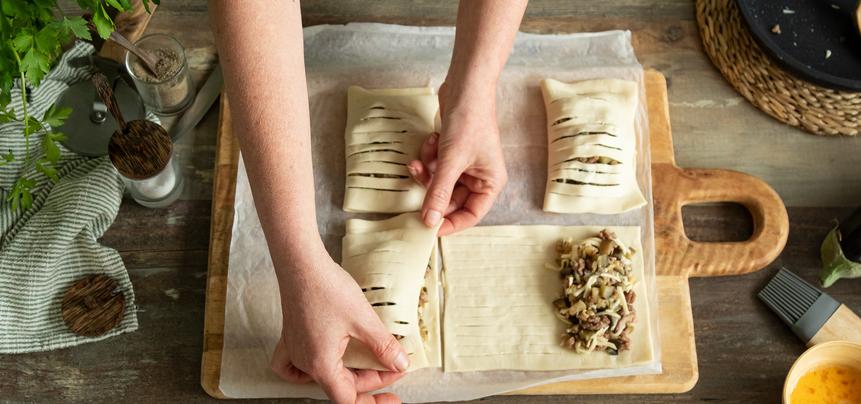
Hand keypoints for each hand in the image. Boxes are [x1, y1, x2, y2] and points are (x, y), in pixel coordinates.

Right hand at [270, 253, 407, 403]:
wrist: (301, 263)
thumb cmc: (326, 287)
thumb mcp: (364, 320)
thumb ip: (384, 346)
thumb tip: (400, 363)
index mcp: (321, 365)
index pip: (349, 399)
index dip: (374, 400)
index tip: (393, 395)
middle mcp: (304, 362)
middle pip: (339, 386)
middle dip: (369, 379)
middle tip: (393, 365)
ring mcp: (295, 350)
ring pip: (324, 375)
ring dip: (350, 372)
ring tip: (370, 362)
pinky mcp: (292, 337)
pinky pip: (295, 365)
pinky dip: (310, 368)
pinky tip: (326, 361)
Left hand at [408, 81, 507, 235]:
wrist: (466, 86)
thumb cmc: (469, 121)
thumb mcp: (451, 161)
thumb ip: (438, 193)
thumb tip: (428, 222)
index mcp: (490, 183)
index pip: (471, 215)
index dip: (450, 223)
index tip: (428, 228)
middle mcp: (480, 176)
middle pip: (451, 199)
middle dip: (433, 188)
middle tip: (419, 178)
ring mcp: (465, 165)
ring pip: (439, 183)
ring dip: (428, 170)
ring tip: (425, 154)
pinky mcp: (452, 153)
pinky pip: (435, 167)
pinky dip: (429, 157)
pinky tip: (431, 140)